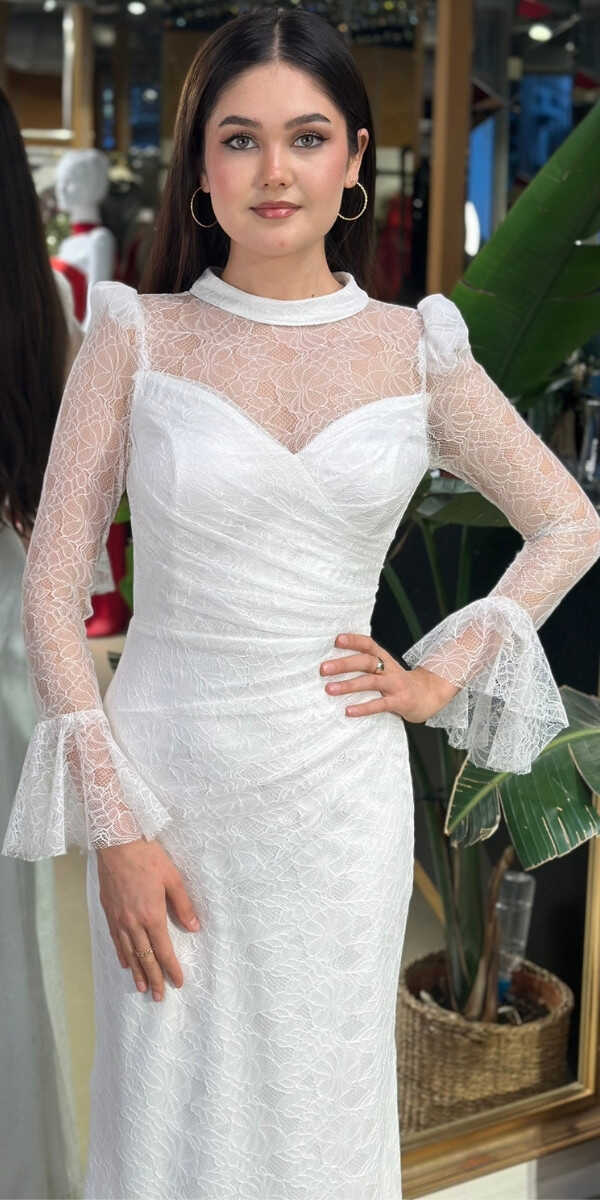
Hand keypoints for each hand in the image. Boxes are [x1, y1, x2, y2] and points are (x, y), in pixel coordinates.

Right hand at [96, 837, 201, 1001]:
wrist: (117, 844)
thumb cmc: (148, 858)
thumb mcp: (172, 879)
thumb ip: (183, 905)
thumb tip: (194, 928)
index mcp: (152, 915)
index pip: (163, 950)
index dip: (171, 968)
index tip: (178, 982)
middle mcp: (133, 923)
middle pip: (145, 958)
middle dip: (154, 978)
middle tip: (159, 996)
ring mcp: (119, 919)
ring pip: (129, 953)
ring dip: (137, 972)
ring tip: (142, 987)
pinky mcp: (109, 912)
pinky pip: (116, 940)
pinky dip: (122, 954)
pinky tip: (125, 963)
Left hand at [320, 632, 460, 723]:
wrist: (431, 695)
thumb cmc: (400, 683)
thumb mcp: (386, 670)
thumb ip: (368, 666)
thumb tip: (335, 663)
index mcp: (386, 660)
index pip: (369, 645)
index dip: (354, 640)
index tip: (336, 640)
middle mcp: (390, 670)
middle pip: (367, 662)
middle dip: (344, 664)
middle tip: (323, 668)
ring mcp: (396, 686)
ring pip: (370, 682)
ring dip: (348, 685)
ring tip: (329, 689)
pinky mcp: (400, 702)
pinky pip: (380, 704)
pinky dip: (363, 708)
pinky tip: (348, 710)